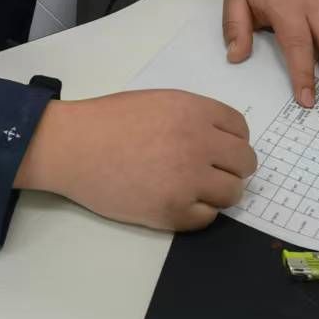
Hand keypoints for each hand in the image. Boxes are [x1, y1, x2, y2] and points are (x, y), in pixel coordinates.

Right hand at [14, 90, 256, 230]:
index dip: (232, 141)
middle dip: (232, 167)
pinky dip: (197, 212)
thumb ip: (194, 117)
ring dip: (218, 192)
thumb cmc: (109, 120)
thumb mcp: (159, 101)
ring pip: (233, 193)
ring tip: (193, 188)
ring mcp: (187, 180)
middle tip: (210, 172)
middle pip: (245, 163)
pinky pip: (208, 217)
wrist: (73, 146)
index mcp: (194, 111)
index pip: (241, 130)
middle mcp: (198, 143)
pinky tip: (176, 200)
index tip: (220, 149)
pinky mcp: (173, 211)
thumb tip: (223, 141)